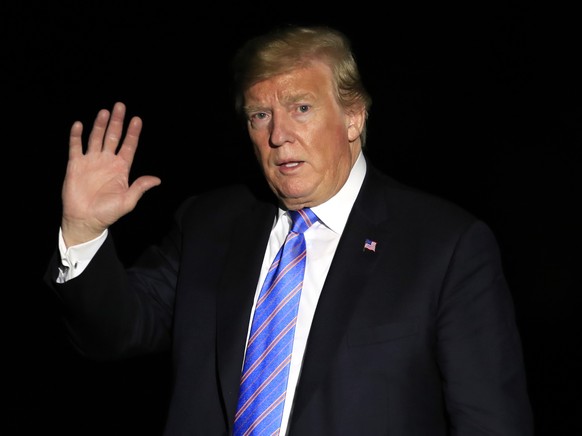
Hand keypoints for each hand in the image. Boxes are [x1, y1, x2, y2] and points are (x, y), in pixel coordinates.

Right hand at [61, 102, 160, 246]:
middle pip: (113, 136)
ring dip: (100, 125)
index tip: (137, 119)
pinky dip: (76, 136)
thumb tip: (157, 180)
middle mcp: (107, 161)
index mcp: (121, 168)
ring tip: (104, 112)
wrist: (85, 219)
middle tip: (120, 106)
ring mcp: (91, 161)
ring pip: (96, 138)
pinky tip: (79, 125)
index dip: (133, 133)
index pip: (129, 146)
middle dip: (117, 122)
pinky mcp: (75, 165)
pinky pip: (75, 147)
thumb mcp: (128, 201)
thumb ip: (140, 187)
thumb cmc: (108, 212)